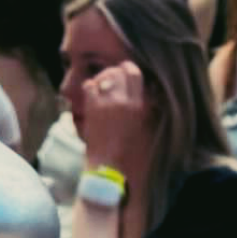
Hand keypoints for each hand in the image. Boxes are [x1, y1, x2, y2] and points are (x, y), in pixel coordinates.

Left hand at [80, 59, 146, 177]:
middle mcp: (123, 99)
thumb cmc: (131, 154)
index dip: (129, 69)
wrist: (110, 168)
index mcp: (139, 105)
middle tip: (113, 80)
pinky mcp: (91, 107)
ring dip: (103, 78)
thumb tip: (148, 92)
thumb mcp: (146, 128)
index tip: (127, 71)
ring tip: (103, 87)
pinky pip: (89, 85)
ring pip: (103, 76)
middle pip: (117, 71)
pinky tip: (93, 95)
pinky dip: (91, 87)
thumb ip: (147, 107)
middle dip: (115, 73)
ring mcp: (106, 102)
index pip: (134, 73)